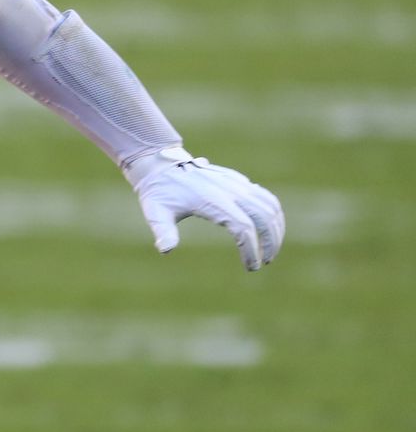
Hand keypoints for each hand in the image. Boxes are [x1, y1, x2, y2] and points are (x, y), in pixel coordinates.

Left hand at [125, 147, 284, 270]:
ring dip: (276, 228)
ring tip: (270, 250)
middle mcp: (229, 189)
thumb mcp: (156, 212)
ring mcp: (236, 183)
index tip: (251, 266)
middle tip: (265, 261)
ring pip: (269, 204)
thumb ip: (163, 231)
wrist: (160, 164)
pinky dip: (273, 213)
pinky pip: (265, 196)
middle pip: (264, 215)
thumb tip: (165, 250)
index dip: (251, 248)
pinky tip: (270, 230)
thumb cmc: (158, 192)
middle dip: (270, 241)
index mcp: (212, 199)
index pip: (243, 226)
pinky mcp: (238, 180)